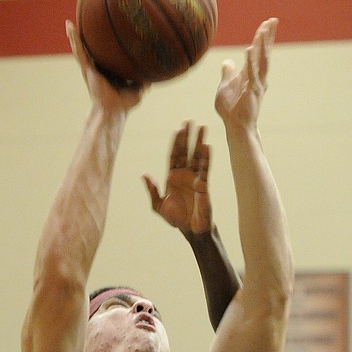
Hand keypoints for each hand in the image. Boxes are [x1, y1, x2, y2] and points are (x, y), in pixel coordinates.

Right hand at [66, 21, 143, 114]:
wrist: (113, 111)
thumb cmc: (124, 104)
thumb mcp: (138, 89)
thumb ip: (144, 80)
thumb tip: (154, 71)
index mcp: (108, 72)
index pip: (106, 56)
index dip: (105, 46)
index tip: (106, 31)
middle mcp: (98, 69)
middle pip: (92, 50)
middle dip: (87, 38)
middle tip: (86, 23)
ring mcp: (91, 69)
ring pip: (81, 49)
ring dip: (75, 36)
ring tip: (69, 23)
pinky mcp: (87, 69)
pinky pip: (79, 52)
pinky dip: (74, 39)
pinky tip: (70, 27)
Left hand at [142, 122, 212, 236]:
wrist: (191, 230)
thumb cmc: (176, 219)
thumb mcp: (158, 206)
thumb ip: (152, 191)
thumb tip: (144, 175)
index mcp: (172, 177)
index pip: (174, 155)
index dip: (176, 142)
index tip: (178, 128)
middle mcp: (184, 175)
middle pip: (186, 151)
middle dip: (187, 137)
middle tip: (189, 121)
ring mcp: (195, 178)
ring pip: (197, 156)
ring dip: (199, 142)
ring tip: (202, 127)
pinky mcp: (204, 185)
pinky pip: (205, 169)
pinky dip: (206, 158)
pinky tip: (207, 146)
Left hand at [214, 18, 277, 130]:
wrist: (235, 126)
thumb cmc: (231, 109)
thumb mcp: (225, 87)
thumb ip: (228, 74)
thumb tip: (227, 62)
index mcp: (251, 74)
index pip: (258, 52)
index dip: (263, 37)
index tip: (268, 22)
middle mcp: (258, 77)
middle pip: (264, 53)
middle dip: (267, 36)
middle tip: (272, 20)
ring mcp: (256, 84)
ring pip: (261, 61)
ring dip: (261, 45)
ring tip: (262, 30)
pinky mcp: (251, 92)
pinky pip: (251, 74)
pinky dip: (250, 62)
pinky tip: (249, 49)